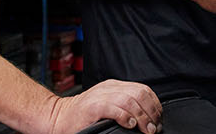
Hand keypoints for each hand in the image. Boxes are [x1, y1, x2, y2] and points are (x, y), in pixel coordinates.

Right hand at [44, 80, 161, 133]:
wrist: (58, 118)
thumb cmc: (83, 117)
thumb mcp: (107, 105)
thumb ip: (124, 107)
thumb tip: (148, 119)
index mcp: (114, 86)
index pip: (143, 90)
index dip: (154, 105)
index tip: (157, 120)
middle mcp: (109, 88)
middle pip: (139, 94)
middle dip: (151, 112)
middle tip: (153, 128)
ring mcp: (100, 96)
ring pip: (130, 100)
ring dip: (142, 117)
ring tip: (145, 129)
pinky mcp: (93, 106)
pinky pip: (114, 108)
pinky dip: (125, 116)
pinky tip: (130, 125)